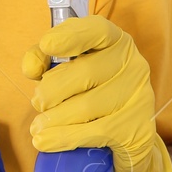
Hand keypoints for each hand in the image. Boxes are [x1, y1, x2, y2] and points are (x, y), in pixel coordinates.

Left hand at [22, 14, 171, 171]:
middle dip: (51, 90)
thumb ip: (43, 60)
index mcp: (114, 42)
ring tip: (38, 125)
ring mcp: (139, 95)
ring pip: (87, 105)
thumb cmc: (89, 92)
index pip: (97, 30)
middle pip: (85, 72)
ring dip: (54, 117)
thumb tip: (31, 67)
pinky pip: (95, 132)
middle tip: (37, 101)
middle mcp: (133, 64)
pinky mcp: (138, 127)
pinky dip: (63, 137)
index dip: (71, 36)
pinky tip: (44, 141)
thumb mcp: (65, 69)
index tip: (46, 45)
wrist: (126, 134)